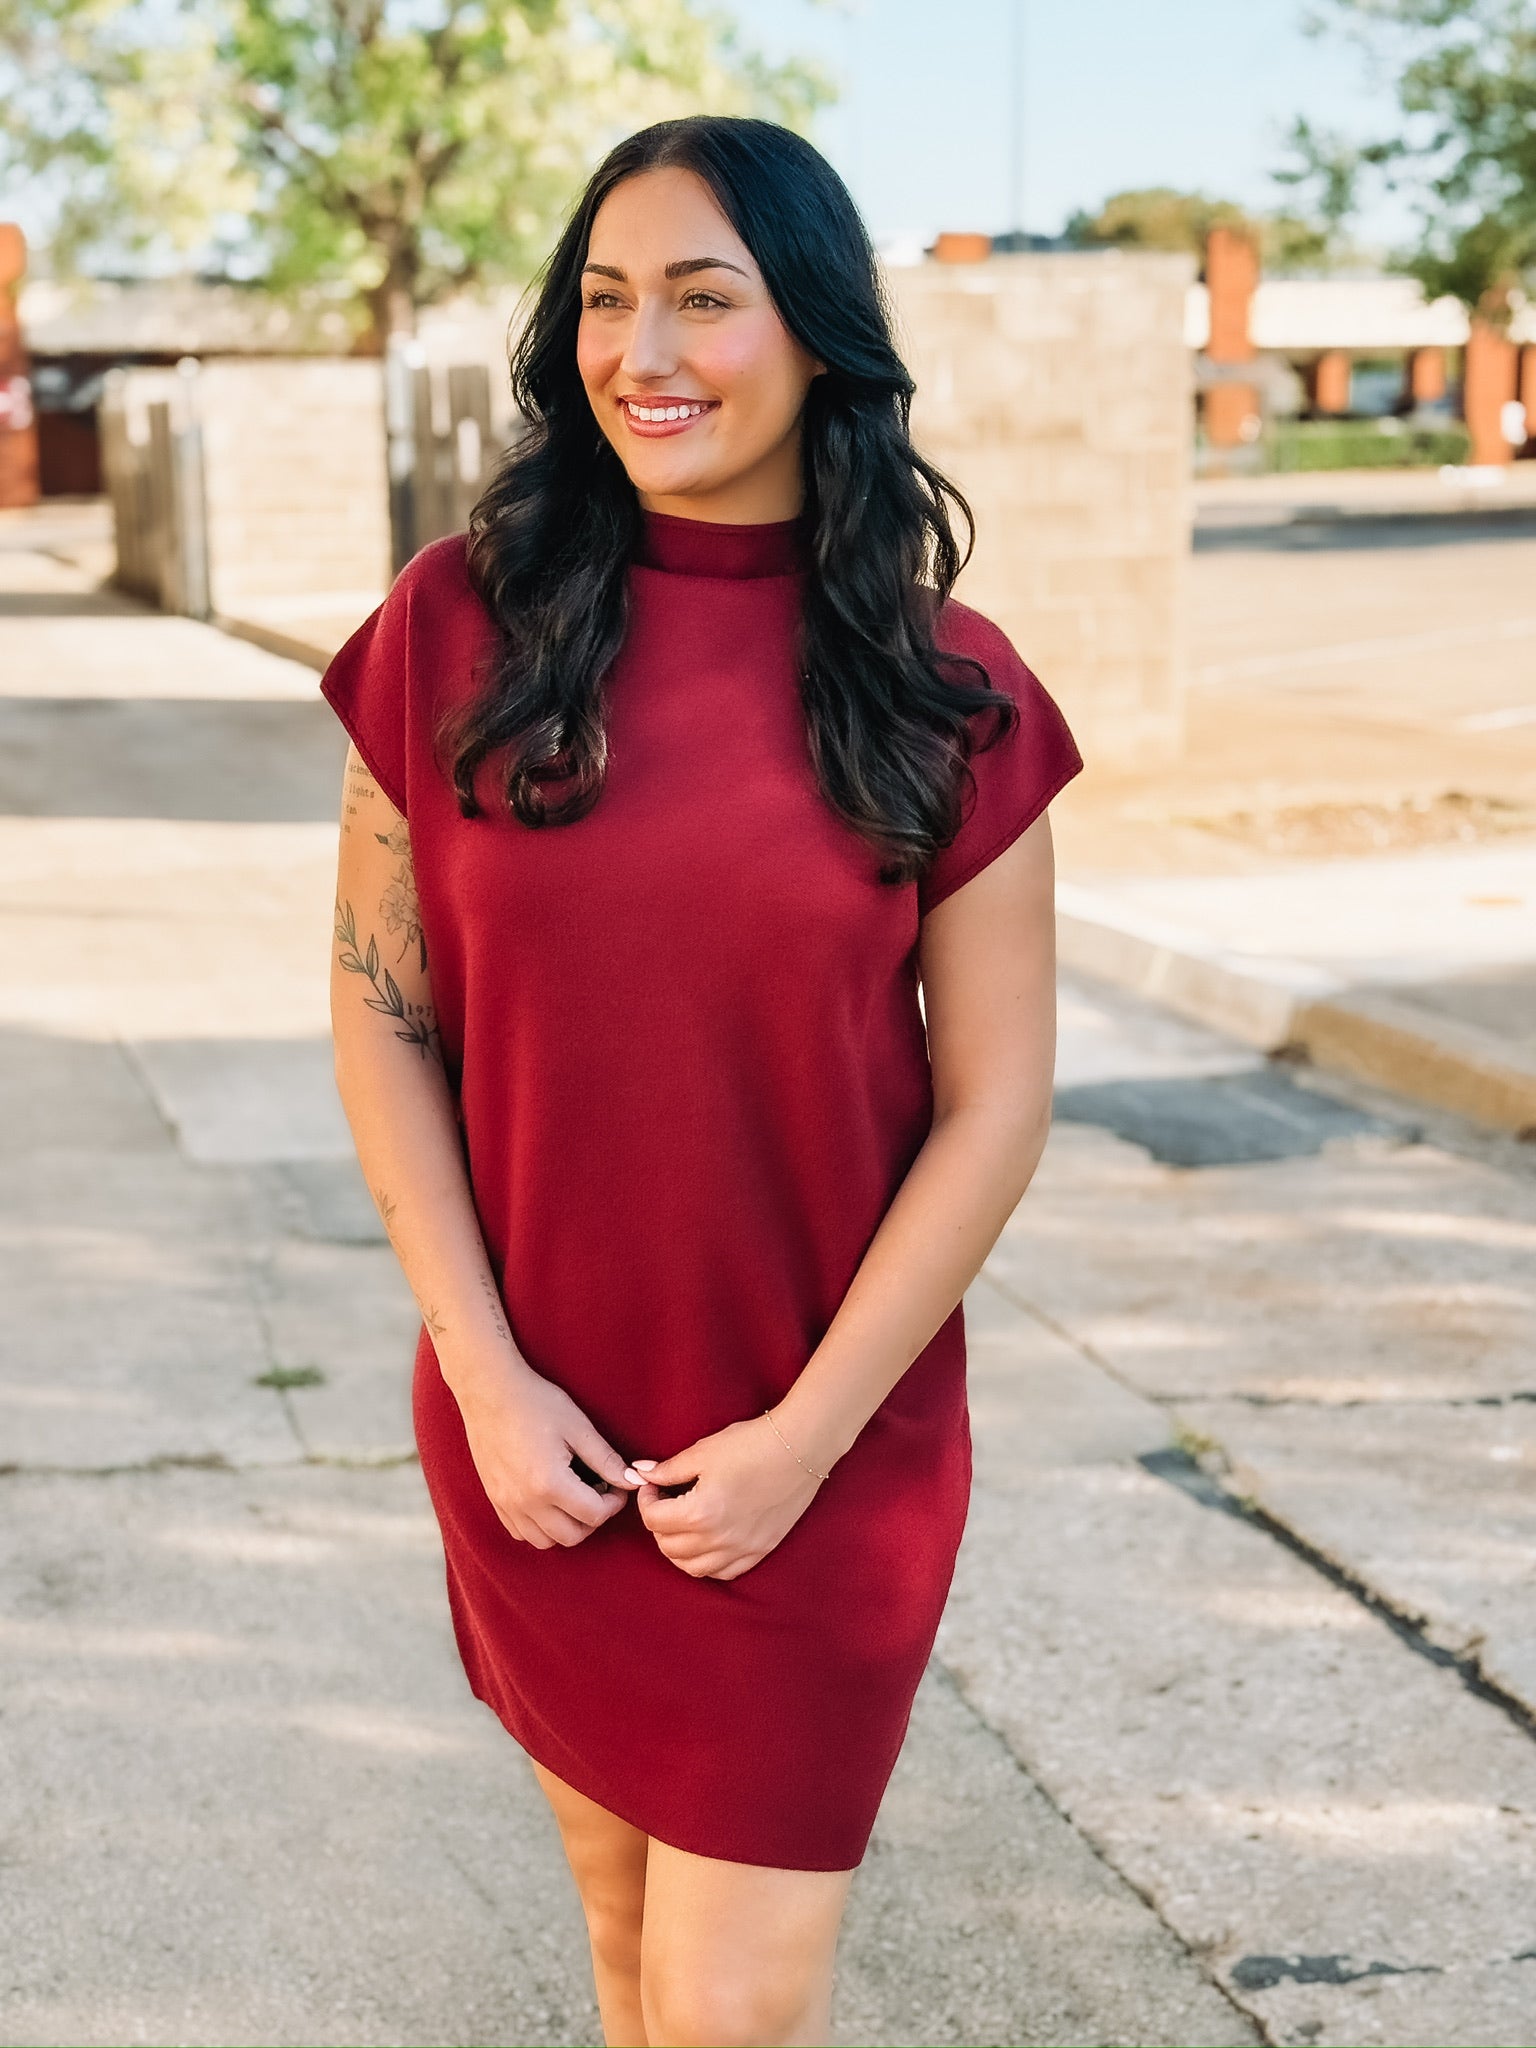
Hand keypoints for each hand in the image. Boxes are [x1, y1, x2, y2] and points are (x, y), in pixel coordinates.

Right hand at [455, 1361, 642, 1550]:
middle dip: (594, 1518)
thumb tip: (633, 1481)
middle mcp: (526, 1502)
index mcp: (549, 1483)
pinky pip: (522, 1533)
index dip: (614, 1502)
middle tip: (599, 1490)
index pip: (594, 1515)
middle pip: (572, 1535)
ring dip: (567, 1527)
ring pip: (546, 1541)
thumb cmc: (535, 1403)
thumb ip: (606, 1460)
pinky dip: (540, 1526)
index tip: (617, 1484)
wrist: (488, 1392)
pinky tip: (549, 1500)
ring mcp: (507, 1504)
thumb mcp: (578, 1427)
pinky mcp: (495, 1501)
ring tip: (574, 1496)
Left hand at [634, 1413, 824, 1581]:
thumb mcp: (703, 1452)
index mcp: (700, 1513)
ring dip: (679, 1549)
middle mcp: (719, 1539)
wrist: (801, 1447)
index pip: (654, 1520)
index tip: (653, 1485)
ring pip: (693, 1568)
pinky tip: (708, 1541)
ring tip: (683, 1523)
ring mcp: (742, 1549)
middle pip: (669, 1548)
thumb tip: (640, 1473)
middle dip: (658, 1525)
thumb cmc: (752, 1444)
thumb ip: (668, 1469)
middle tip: (666, 1502)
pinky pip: (724, 1572)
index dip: (646, 1500)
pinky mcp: (760, 1550)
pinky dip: (708, 1562)